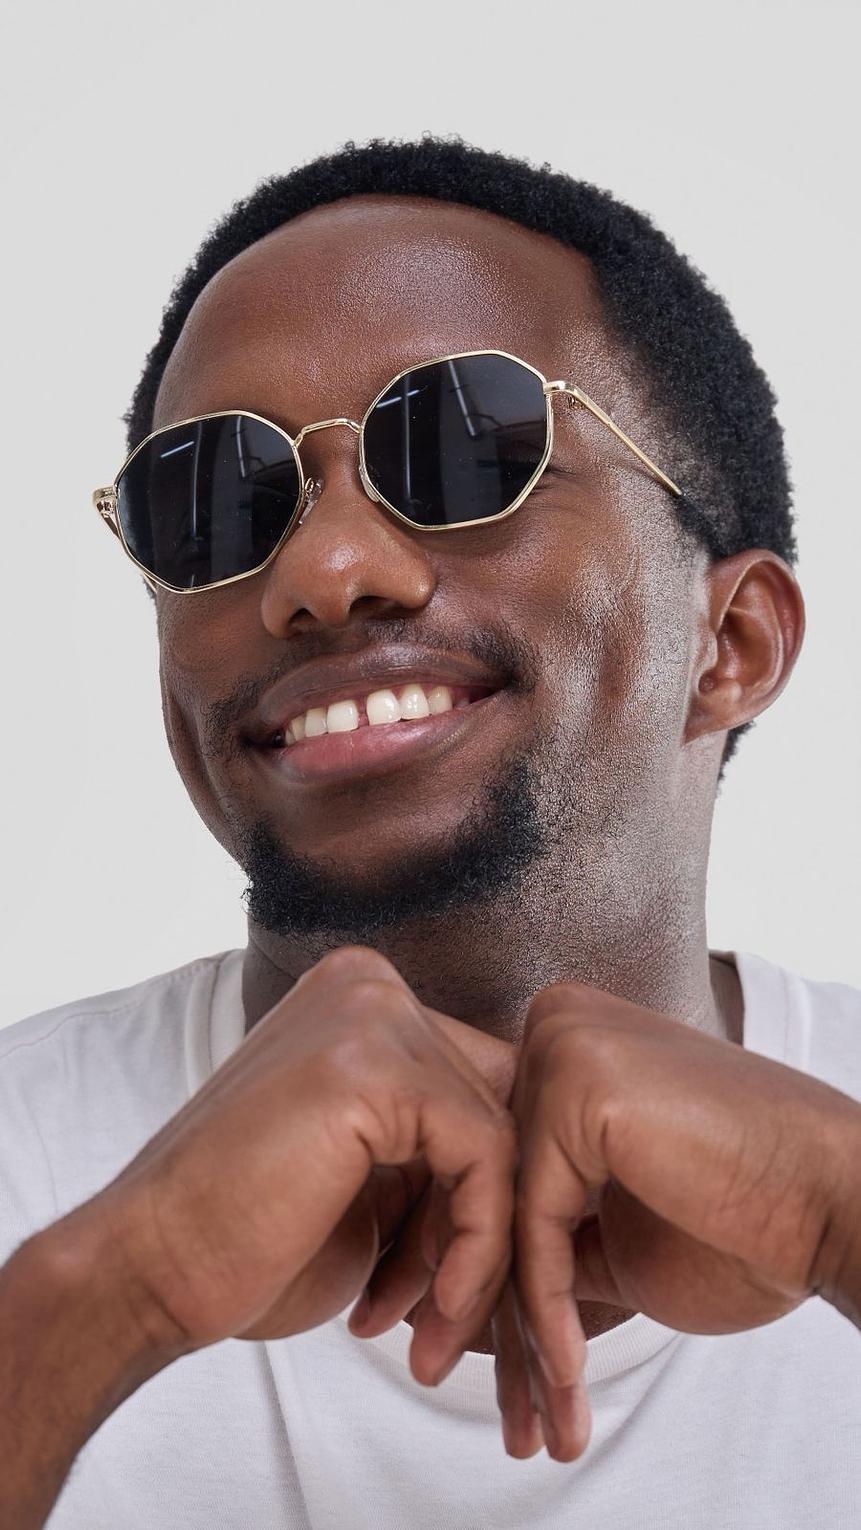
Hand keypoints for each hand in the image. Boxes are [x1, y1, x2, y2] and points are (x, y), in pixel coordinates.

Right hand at [86, 947, 516, 1386]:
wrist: (148, 1270)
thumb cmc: (245, 1238)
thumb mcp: (367, 1174)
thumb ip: (436, 1145)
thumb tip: (533, 1164)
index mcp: (360, 999)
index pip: (477, 1087)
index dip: (476, 1198)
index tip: (451, 1288)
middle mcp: (369, 984)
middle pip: (495, 1107)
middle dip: (481, 1226)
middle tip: (446, 1320)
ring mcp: (373, 1013)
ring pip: (499, 1138)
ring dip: (479, 1253)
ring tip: (434, 1333)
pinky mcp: (379, 1063)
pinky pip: (485, 1159)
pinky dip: (474, 1248)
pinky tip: (430, 1311)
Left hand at [499, 981, 860, 1460]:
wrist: (837, 1201)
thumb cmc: (750, 1213)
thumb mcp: (621, 1220)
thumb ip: (548, 1223)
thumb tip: (475, 1276)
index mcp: (565, 1037)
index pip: (503, 1168)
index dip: (492, 1270)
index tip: (487, 1358)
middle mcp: (555, 1022)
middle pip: (498, 1188)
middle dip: (495, 1303)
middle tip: (491, 1395)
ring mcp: (563, 1044)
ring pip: (509, 1212)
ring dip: (519, 1327)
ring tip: (533, 1414)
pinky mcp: (576, 1085)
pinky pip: (535, 1222)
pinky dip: (547, 1309)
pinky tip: (566, 1376)